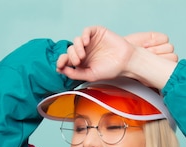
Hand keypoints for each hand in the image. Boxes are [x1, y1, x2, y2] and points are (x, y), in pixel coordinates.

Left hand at [57, 26, 177, 88]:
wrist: (126, 62)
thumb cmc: (111, 70)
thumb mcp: (90, 75)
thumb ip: (75, 74)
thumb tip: (61, 70)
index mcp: (81, 62)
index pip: (66, 59)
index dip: (61, 61)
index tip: (60, 65)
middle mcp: (84, 51)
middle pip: (69, 50)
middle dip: (71, 56)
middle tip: (78, 61)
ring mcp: (90, 41)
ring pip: (76, 40)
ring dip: (76, 48)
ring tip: (82, 55)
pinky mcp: (97, 33)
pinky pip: (86, 31)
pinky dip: (83, 36)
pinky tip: (86, 42)